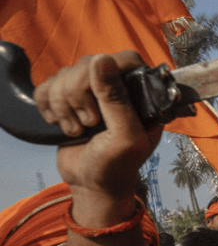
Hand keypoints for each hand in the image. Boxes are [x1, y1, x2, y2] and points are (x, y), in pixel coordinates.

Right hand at [34, 51, 161, 224]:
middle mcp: (117, 89)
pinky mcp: (67, 100)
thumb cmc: (116, 166)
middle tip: (90, 123)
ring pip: (65, 74)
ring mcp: (90, 93)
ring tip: (78, 129)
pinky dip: (49, 106)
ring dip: (64, 105)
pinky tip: (60, 124)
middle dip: (80, 95)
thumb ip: (117, 99)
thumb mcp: (125, 137)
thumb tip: (102, 59)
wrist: (91, 185)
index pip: (125, 60)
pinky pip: (47, 85)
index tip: (100, 101)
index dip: (108, 73)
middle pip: (90, 64)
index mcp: (141, 94)